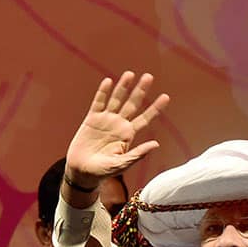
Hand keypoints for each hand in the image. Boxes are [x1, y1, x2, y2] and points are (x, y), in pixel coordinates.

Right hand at [65, 71, 168, 189]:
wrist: (81, 172)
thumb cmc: (102, 172)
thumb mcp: (122, 165)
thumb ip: (138, 154)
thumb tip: (156, 144)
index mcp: (128, 135)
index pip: (145, 119)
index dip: (155, 108)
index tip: (166, 96)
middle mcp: (119, 125)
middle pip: (132, 104)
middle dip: (140, 91)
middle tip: (149, 76)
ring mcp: (105, 121)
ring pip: (116, 100)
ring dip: (123, 87)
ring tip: (129, 74)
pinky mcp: (91, 120)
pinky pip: (98, 103)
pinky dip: (103, 92)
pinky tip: (108, 82)